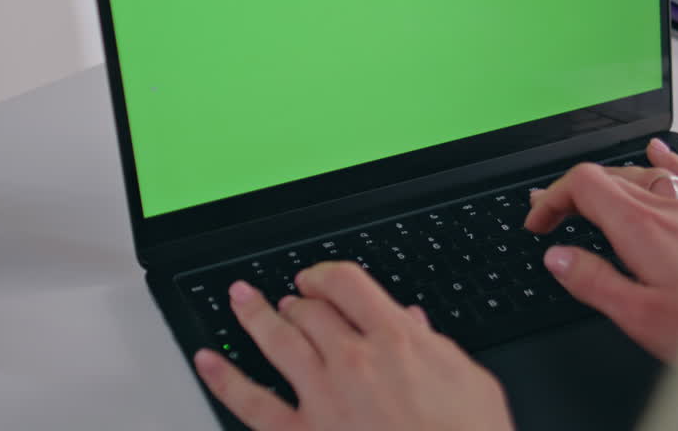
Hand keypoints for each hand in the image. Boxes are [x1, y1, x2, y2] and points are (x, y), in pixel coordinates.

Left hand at [194, 262, 514, 430]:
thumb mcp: (470, 381)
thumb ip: (435, 346)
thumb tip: (414, 323)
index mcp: (397, 339)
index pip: (348, 284)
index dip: (326, 274)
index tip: (319, 278)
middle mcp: (353, 361)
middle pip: (311, 311)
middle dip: (298, 300)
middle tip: (291, 300)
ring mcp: (323, 397)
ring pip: (278, 341)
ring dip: (254, 316)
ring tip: (240, 299)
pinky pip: (252, 402)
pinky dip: (224, 379)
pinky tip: (207, 361)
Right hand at [524, 138, 677, 361]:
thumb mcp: (639, 316)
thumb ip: (593, 282)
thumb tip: (558, 257)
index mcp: (642, 228)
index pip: (583, 186)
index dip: (552, 198)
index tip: (539, 222)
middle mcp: (671, 206)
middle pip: (610, 177)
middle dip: (573, 192)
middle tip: (554, 214)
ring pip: (646, 174)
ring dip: (611, 179)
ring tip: (591, 192)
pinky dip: (669, 160)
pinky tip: (661, 153)